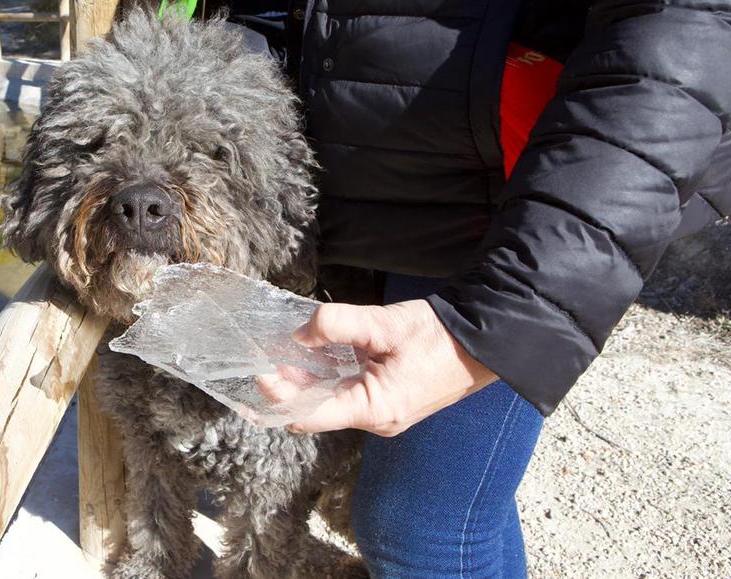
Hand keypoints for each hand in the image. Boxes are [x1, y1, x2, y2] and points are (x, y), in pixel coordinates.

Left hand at [257, 299, 497, 435]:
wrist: (484, 342)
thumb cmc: (439, 336)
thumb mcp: (386, 324)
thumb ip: (339, 325)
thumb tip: (299, 335)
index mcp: (374, 409)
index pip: (310, 414)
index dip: (279, 396)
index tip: (259, 371)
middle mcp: (374, 419)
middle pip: (315, 408)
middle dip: (287, 384)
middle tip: (263, 355)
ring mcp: (380, 411)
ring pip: (329, 399)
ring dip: (305, 378)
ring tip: (280, 350)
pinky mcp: (385, 398)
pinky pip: (346, 391)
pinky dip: (326, 374)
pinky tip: (311, 350)